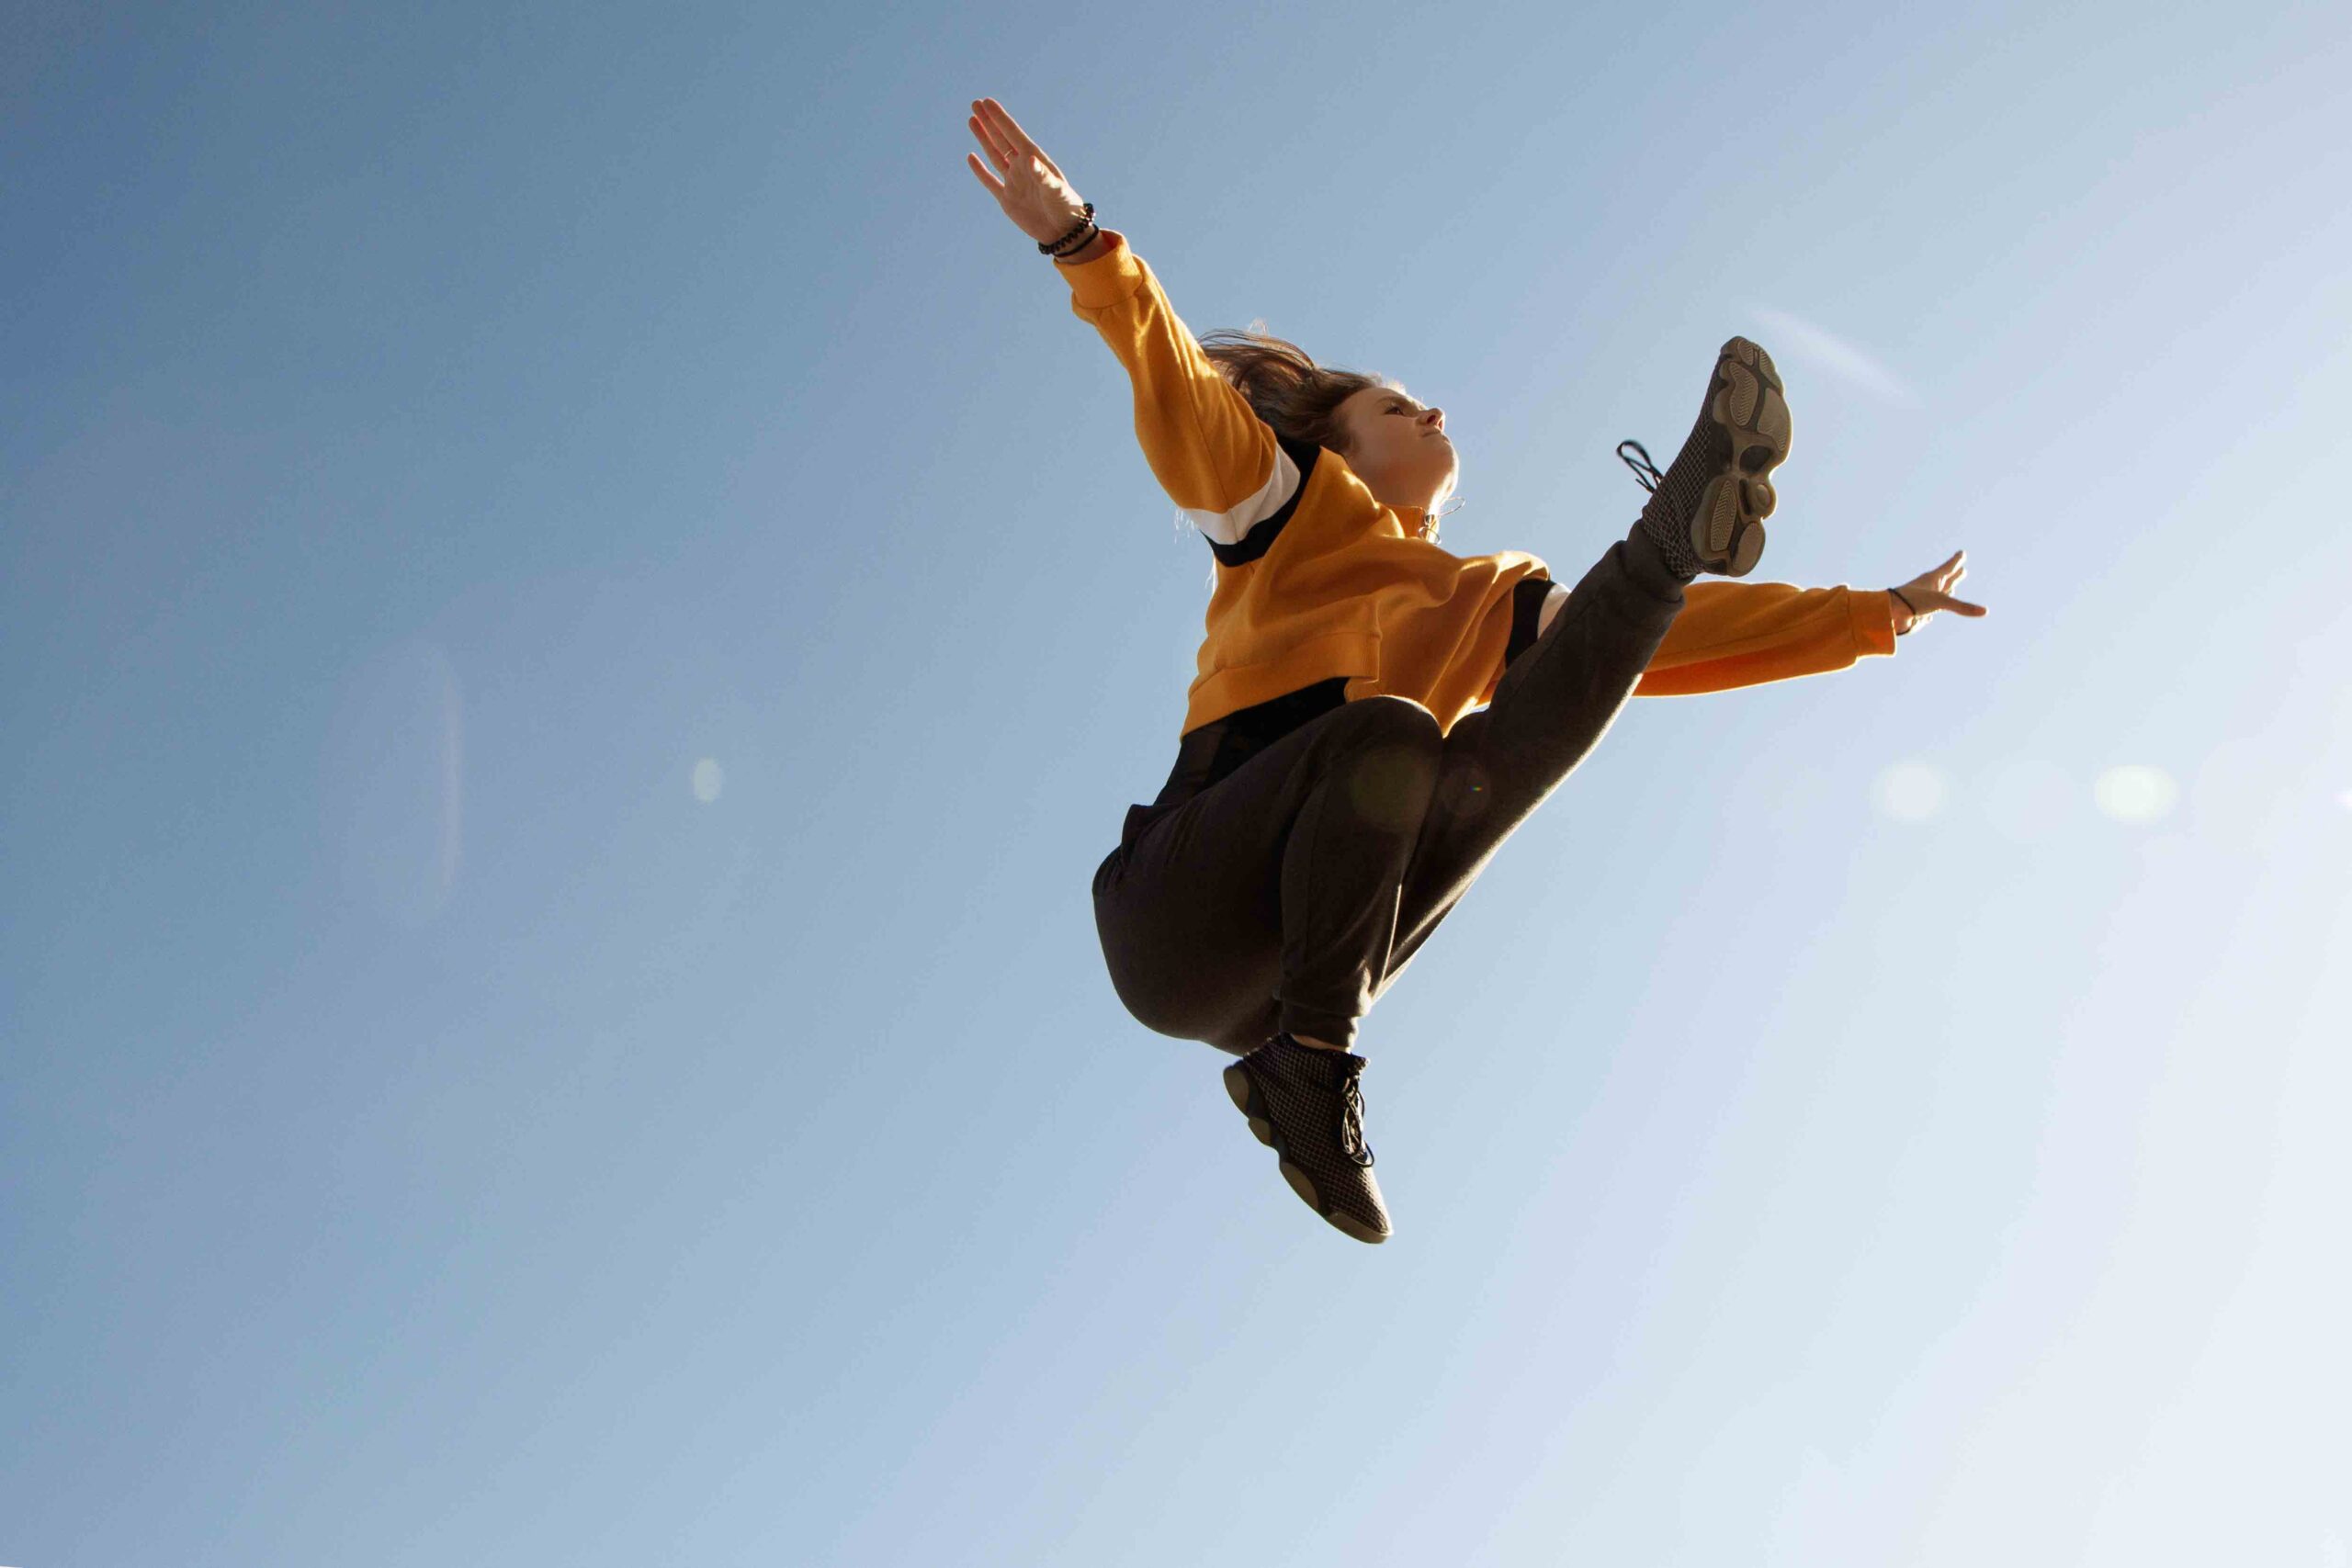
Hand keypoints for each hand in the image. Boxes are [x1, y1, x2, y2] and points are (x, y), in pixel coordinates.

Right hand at [964, 97, 1091, 246]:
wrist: (1064, 232)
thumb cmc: (1066, 207)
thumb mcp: (1056, 190)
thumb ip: (1043, 175)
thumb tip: (1029, 159)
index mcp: (1034, 160)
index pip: (1013, 134)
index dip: (1000, 118)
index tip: (987, 102)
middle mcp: (1022, 167)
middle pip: (1001, 139)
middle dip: (989, 122)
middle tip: (975, 104)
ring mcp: (1014, 182)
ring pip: (994, 155)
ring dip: (983, 138)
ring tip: (972, 120)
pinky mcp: (1007, 199)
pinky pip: (990, 181)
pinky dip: (980, 170)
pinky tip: (971, 156)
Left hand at [1891, 550, 1987, 634]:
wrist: (1889, 611)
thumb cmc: (1913, 601)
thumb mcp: (1941, 601)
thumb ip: (1962, 607)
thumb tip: (1985, 611)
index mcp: (1933, 578)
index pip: (1949, 567)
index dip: (1956, 561)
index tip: (1961, 553)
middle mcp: (1929, 586)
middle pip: (1946, 579)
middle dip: (1955, 574)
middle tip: (1961, 569)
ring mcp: (1924, 598)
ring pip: (1940, 592)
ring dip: (1947, 588)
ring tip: (1951, 585)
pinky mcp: (1919, 610)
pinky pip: (1932, 608)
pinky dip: (1935, 607)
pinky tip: (1934, 610)